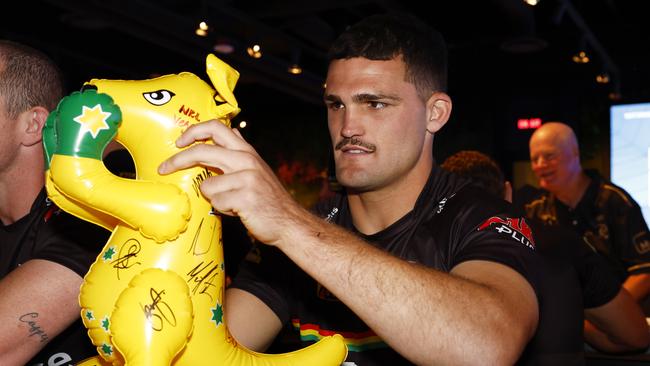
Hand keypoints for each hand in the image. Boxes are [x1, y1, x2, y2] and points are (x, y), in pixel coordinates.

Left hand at [158, 120, 301, 245]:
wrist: (288, 221)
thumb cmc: (268, 199)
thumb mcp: (257, 168)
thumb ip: (240, 152)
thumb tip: (229, 133)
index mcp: (247, 152)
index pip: (217, 128)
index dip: (193, 131)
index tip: (179, 142)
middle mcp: (246, 160)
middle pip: (202, 151)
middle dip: (178, 159)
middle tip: (164, 168)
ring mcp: (246, 178)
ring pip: (207, 185)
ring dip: (214, 198)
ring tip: (231, 202)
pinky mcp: (245, 196)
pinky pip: (217, 203)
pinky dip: (223, 210)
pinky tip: (238, 210)